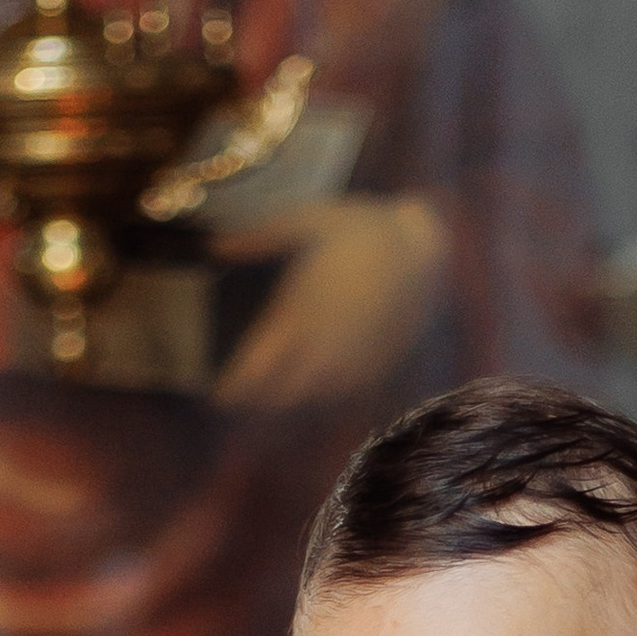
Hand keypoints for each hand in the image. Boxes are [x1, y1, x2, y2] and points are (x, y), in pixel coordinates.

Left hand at [210, 197, 450, 410]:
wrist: (422, 245)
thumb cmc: (359, 228)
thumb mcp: (306, 221)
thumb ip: (259, 237)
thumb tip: (214, 247)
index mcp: (300, 312)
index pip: (258, 367)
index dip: (236, 388)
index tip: (218, 397)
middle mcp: (324, 346)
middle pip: (281, 394)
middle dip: (258, 405)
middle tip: (239, 408)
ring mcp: (351, 362)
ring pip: (311, 402)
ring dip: (287, 409)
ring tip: (267, 415)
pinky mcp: (376, 369)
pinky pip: (341, 400)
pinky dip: (319, 405)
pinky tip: (308, 403)